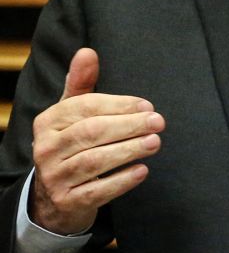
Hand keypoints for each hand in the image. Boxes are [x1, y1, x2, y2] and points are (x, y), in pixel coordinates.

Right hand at [30, 48, 164, 234]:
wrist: (55, 197)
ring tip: (155, 143)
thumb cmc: (72, 143)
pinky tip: (142, 170)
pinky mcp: (67, 201)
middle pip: (91, 133)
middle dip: (129, 126)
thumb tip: (87, 51)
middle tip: (159, 122)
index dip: (119, 105)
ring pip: (94, 161)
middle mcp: (46, 149)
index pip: (85, 108)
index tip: (148, 105)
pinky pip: (97, 191)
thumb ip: (81, 84)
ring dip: (128, 150)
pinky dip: (121, 180)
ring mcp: (54, 177)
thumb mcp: (71, 114)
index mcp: (48, 122)